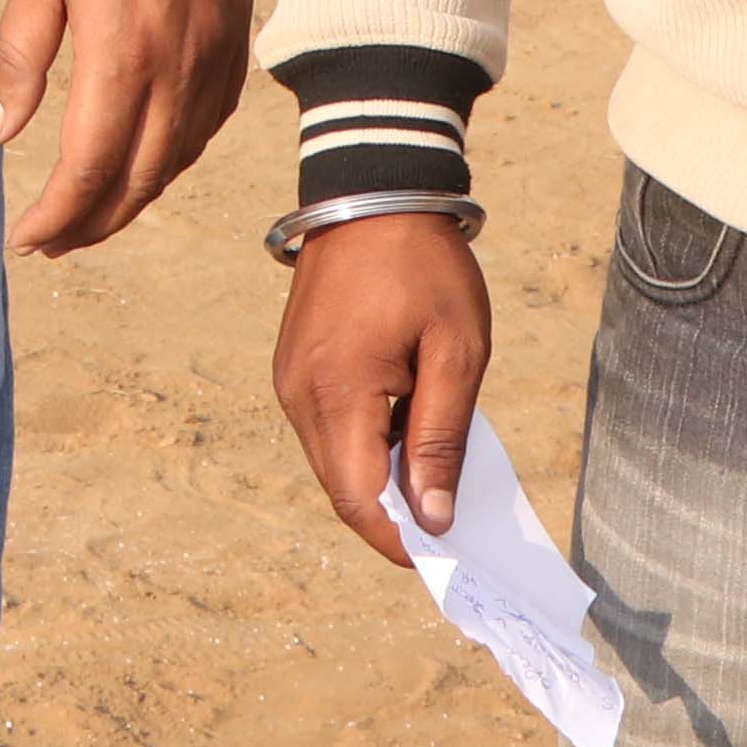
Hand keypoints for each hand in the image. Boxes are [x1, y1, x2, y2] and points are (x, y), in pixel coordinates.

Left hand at [0, 0, 250, 255]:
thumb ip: (20, 57)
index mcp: (123, 54)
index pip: (89, 171)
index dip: (55, 217)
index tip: (23, 237)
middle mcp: (180, 67)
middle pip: (138, 181)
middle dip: (91, 224)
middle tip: (50, 241)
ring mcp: (217, 54)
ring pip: (178, 159)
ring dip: (132, 197)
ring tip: (91, 212)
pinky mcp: (236, 34)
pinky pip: (209, 123)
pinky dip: (174, 157)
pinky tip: (148, 156)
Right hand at [272, 207, 492, 567]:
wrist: (372, 193)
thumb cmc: (424, 267)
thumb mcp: (456, 351)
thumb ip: (440, 438)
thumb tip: (432, 516)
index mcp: (339, 392)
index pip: (361, 500)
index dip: (400, 539)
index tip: (447, 553)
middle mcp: (300, 395)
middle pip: (343, 490)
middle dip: (394, 517)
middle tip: (452, 518)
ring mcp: (290, 381)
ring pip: (333, 463)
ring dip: (380, 479)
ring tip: (435, 466)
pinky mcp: (293, 368)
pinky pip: (327, 430)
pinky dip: (364, 446)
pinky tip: (405, 429)